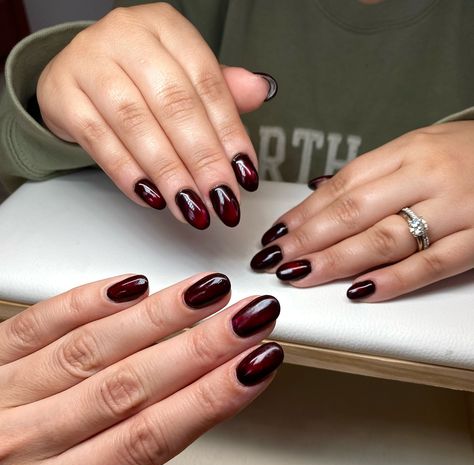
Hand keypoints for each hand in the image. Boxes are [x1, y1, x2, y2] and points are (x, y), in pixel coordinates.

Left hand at [0, 273, 281, 464]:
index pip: (147, 439)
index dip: (209, 400)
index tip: (253, 367)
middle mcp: (22, 440)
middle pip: (129, 386)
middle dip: (200, 348)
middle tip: (248, 317)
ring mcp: (0, 391)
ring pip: (91, 349)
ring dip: (157, 317)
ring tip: (207, 293)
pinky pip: (35, 323)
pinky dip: (85, 301)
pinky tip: (130, 285)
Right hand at [37, 3, 273, 228]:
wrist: (74, 75)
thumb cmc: (136, 78)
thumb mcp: (180, 75)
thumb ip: (220, 90)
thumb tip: (261, 91)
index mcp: (165, 26)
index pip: (207, 82)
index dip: (230, 133)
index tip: (245, 174)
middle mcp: (126, 35)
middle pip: (174, 104)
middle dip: (203, 160)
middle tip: (222, 200)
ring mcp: (88, 61)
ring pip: (136, 124)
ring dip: (169, 173)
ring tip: (191, 208)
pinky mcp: (62, 94)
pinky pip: (98, 140)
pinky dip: (128, 174)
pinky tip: (152, 198)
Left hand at [250, 121, 473, 301]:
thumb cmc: (469, 155)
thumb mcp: (417, 149)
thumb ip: (371, 175)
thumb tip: (319, 194)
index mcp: (407, 152)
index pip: (342, 186)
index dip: (303, 213)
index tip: (276, 234)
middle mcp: (426, 177)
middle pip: (354, 212)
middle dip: (307, 240)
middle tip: (274, 260)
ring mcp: (455, 209)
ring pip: (385, 239)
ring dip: (337, 261)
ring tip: (301, 274)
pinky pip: (432, 263)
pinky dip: (394, 280)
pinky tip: (361, 292)